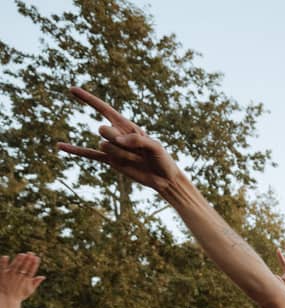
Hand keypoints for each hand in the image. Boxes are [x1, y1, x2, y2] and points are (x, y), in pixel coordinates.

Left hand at [0, 253, 45, 301]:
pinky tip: (6, 256)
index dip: (34, 264)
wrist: (7, 300)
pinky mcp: (2, 276)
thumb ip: (35, 283)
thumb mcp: (29, 290)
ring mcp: (10, 276)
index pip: (31, 270)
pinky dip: (4, 262)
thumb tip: (43, 277)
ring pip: (15, 266)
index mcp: (26, 280)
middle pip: (24, 267)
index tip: (37, 257)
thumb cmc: (19, 295)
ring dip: (19, 260)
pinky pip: (2, 268)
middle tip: (31, 253)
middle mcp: (19, 277)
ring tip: (22, 254)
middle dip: (28, 260)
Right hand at [58, 88, 181, 192]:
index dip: (88, 99)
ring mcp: (113, 147)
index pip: (104, 109)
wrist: (163, 178)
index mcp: (127, 126)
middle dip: (119, 142)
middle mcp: (117, 134)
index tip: (71, 90)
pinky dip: (75, 151)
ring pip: (105, 147)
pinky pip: (89, 155)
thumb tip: (117, 141)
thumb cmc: (162, 159)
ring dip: (122, 155)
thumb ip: (137, 140)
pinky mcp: (110, 161)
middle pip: (104, 131)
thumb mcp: (155, 146)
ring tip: (136, 160)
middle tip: (137, 151)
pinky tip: (59, 146)